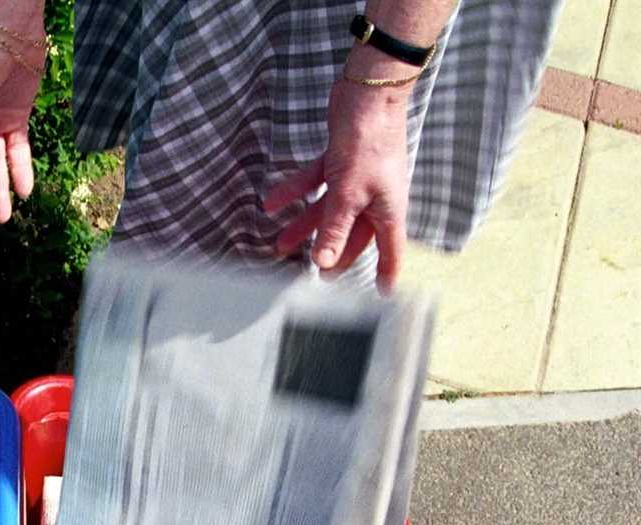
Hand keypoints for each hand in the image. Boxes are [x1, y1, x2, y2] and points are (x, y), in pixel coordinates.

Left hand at [264, 77, 410, 292]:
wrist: (367, 93)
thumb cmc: (368, 143)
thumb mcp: (347, 194)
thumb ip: (333, 229)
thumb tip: (323, 262)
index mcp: (386, 210)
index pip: (389, 250)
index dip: (386, 273)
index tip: (381, 295)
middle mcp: (374, 196)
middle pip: (352, 234)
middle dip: (332, 254)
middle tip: (314, 276)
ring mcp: (357, 178)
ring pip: (328, 210)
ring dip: (304, 227)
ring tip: (280, 245)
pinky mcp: (341, 160)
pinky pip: (316, 184)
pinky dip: (295, 192)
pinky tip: (271, 203)